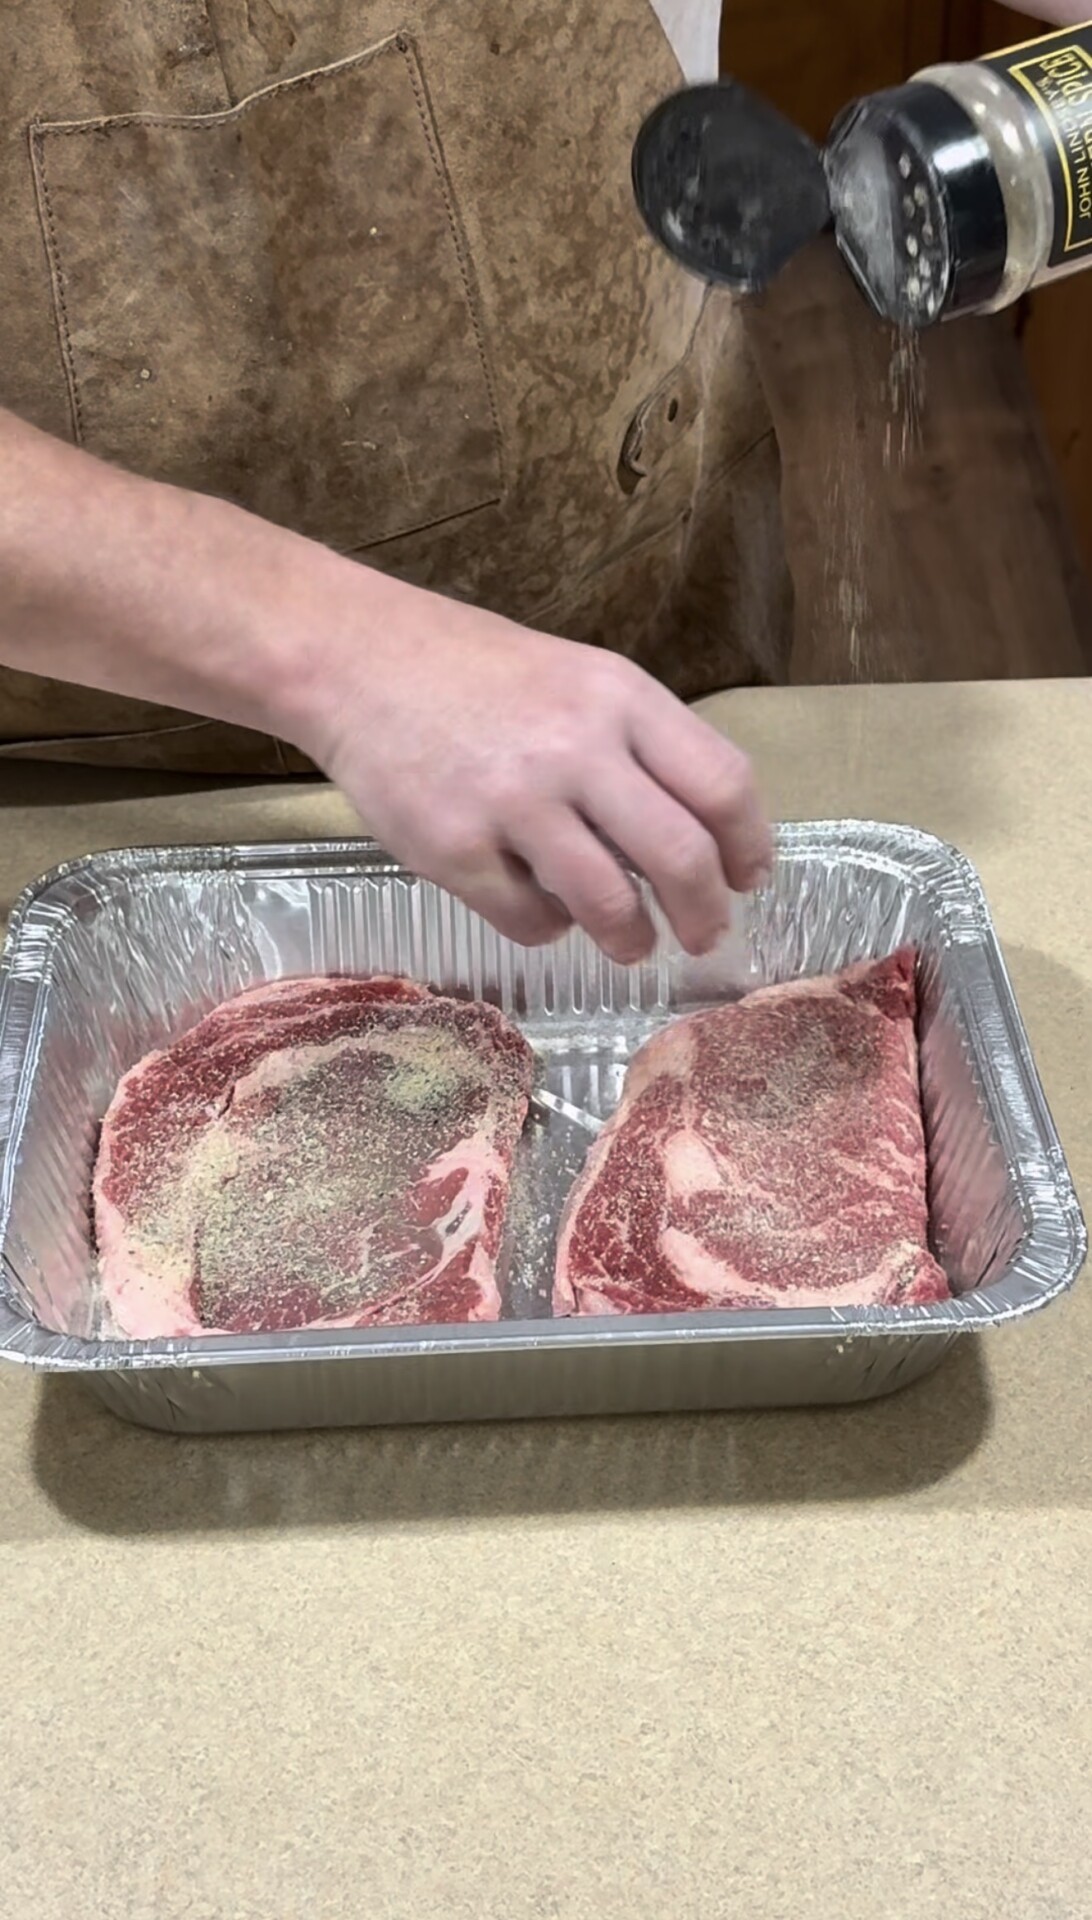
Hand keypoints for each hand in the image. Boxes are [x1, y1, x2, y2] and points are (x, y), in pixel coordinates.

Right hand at [0, 410, 769, 962]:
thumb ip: (641, 745)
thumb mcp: (578, 678)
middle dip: (705, 914)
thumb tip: (706, 836)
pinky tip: (545, 911)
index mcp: (618, 698)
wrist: (354, 659)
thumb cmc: (474, 672)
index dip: (750, 845)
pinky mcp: (454, 850)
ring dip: (632, 938)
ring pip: (610, 904)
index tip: (749, 877)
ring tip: (631, 944)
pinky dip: (551, 929)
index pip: (722, 785)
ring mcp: (511, 803)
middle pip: (680, 858)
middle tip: (704, 935)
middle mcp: (574, 749)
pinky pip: (531, 920)